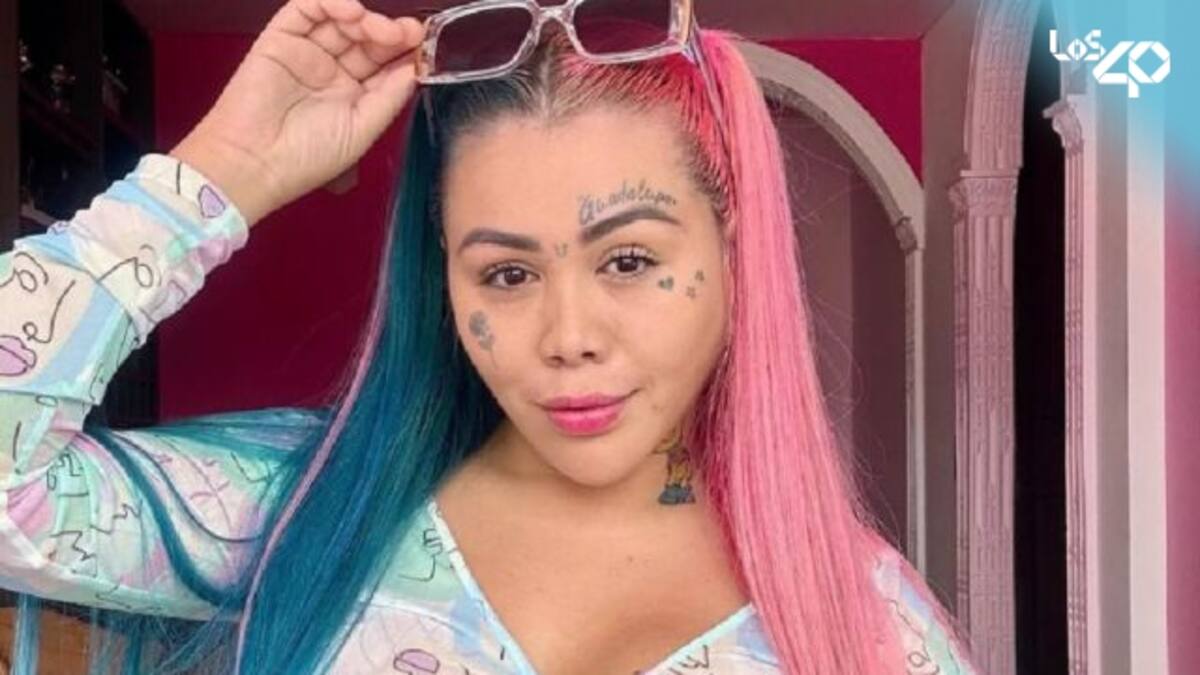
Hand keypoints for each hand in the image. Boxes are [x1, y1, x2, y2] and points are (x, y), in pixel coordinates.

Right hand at [170, 0, 425, 225]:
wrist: (255, 162)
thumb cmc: (305, 159)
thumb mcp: (362, 130)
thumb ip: (390, 96)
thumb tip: (415, 68)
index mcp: (354, 97)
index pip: (385, 64)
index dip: (405, 51)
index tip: (423, 45)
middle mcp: (332, 72)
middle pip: (368, 39)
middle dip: (390, 32)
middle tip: (407, 33)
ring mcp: (307, 53)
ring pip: (342, 20)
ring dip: (366, 18)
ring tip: (379, 29)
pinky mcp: (281, 38)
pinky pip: (306, 9)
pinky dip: (331, 2)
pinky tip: (351, 12)